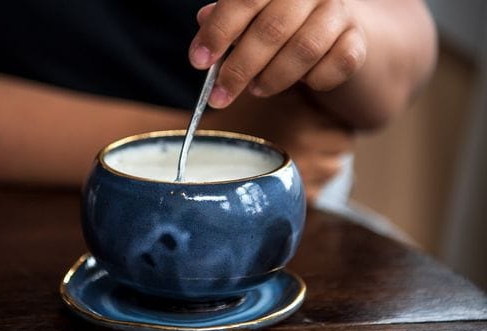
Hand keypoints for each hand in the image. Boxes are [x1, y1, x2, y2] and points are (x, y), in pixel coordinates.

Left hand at [190, 0, 366, 108]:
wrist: (337, 32)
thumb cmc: (284, 25)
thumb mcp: (250, 18)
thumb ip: (227, 18)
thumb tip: (203, 21)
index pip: (244, 0)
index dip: (218, 32)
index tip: (199, 61)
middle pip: (272, 29)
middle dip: (239, 68)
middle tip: (220, 95)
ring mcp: (338, 12)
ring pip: (305, 49)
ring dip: (273, 77)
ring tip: (256, 90)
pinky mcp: (358, 41)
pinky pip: (336, 66)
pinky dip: (315, 81)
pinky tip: (302, 84)